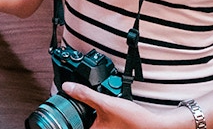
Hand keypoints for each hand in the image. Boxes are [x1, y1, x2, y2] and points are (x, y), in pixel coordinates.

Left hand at [60, 83, 186, 128]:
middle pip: (77, 125)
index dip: (62, 120)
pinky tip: (98, 110)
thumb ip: (85, 94)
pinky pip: (96, 125)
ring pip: (87, 123)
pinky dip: (93, 118)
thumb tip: (68, 87)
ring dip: (83, 117)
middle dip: (73, 116)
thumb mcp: (106, 103)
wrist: (154, 127)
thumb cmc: (134, 120)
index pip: (70, 126)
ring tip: (84, 105)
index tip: (58, 111)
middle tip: (71, 102)